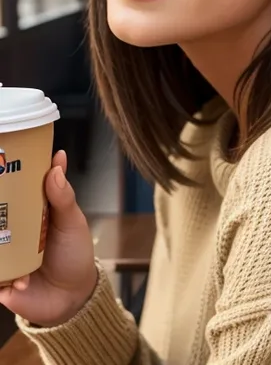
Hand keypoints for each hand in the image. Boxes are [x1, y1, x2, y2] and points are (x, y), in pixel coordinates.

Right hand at [0, 151, 97, 327]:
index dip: (6, 173)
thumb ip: (64, 196)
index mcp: (29, 210)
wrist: (72, 298)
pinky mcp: (0, 279)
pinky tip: (21, 282)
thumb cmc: (75, 254)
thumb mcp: (73, 222)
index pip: (13, 187)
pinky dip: (2, 278)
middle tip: (3, 207)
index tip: (1, 159)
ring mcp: (4, 253)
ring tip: (11, 247)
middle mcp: (12, 229)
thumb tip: (57, 163)